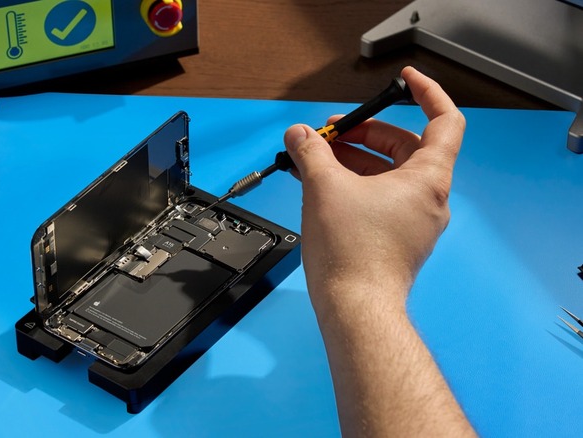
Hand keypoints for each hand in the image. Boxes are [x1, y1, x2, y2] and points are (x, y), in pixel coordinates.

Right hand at [283, 66, 464, 310]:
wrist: (355, 309)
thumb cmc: (352, 251)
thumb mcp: (325, 188)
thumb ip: (311, 152)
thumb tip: (299, 134)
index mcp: (427, 179)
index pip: (445, 121)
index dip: (426, 93)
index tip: (402, 81)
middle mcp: (429, 198)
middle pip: (406, 147)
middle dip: (368, 132)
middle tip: (331, 132)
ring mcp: (415, 221)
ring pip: (389, 174)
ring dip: (355, 159)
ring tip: (316, 157)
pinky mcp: (397, 238)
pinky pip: (380, 197)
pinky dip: (355, 184)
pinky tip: (320, 184)